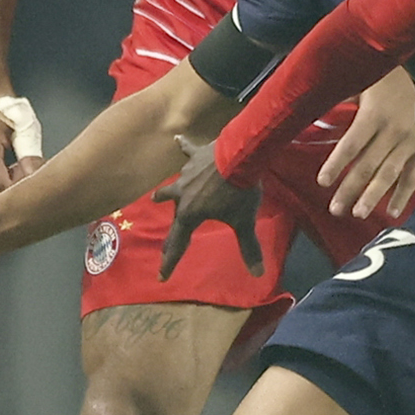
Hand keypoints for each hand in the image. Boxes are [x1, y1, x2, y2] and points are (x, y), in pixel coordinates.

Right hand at [157, 135, 262, 278]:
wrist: (240, 156)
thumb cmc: (239, 192)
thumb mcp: (244, 221)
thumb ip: (249, 247)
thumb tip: (258, 274)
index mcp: (190, 214)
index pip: (178, 243)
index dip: (170, 261)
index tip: (161, 276)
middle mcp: (182, 195)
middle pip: (174, 217)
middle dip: (173, 231)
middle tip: (167, 243)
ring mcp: (186, 175)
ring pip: (173, 187)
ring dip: (165, 194)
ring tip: (155, 198)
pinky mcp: (196, 157)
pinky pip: (187, 151)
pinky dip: (183, 146)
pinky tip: (177, 138)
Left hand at [322, 66, 414, 221]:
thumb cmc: (386, 79)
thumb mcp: (362, 81)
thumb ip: (341, 97)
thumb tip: (311, 109)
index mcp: (375, 114)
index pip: (352, 144)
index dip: (337, 164)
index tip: (322, 182)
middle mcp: (393, 132)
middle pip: (368, 165)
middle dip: (351, 189)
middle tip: (335, 209)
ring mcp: (411, 142)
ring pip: (390, 174)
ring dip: (373, 196)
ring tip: (357, 214)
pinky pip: (413, 175)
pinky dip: (403, 195)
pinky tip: (392, 212)